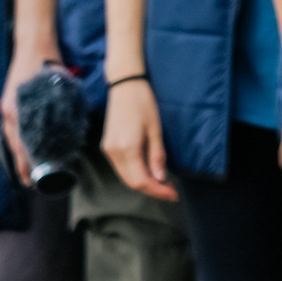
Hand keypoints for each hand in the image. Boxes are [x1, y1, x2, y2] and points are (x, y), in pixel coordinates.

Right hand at [0, 43, 62, 185]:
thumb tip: (71, 126)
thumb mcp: (57, 83)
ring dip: (18, 155)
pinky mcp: (9, 102)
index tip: (31, 178)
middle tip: (28, 184)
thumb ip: (61, 104)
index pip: (21, 144)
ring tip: (25, 174)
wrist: (33, 41)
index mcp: (18, 109)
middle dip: (21, 165)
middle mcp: (9, 111)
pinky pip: (12, 128)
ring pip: (11, 138)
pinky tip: (24, 150)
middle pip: (14, 145)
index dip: (26, 163)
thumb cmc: (48, 61)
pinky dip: (17, 141)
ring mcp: (7, 107)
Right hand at [102, 77, 178, 200]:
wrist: (124, 86)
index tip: (173, 194)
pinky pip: (121, 167)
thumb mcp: (155, 129)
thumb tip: (160, 179)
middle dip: (152, 189)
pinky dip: (135, 172)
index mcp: (126, 149)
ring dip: (143, 182)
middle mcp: (113, 153)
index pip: (141, 181)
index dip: (157, 191)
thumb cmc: (143, 103)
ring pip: (125, 176)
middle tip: (171, 190)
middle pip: (131, 182)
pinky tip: (149, 169)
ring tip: (163, 181)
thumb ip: (157, 155)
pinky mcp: (107, 146)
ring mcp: (108, 150)